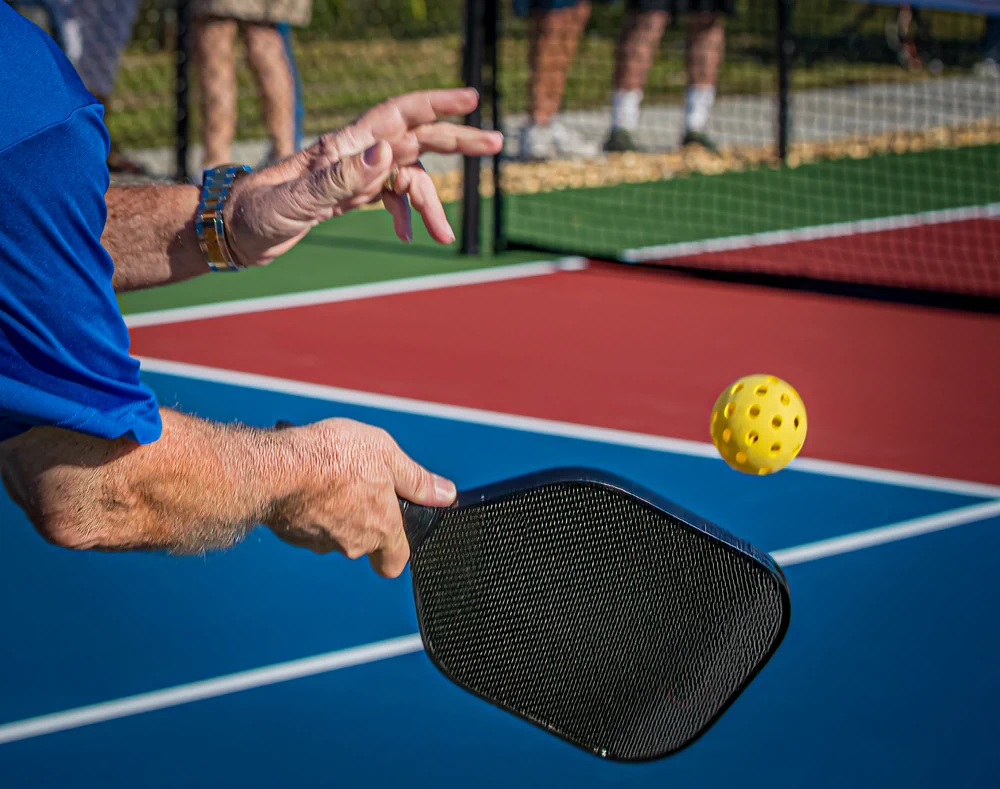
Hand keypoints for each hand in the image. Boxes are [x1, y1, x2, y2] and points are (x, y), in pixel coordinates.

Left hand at [223, 88, 502, 266]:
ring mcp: (353, 175)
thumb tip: (386, 154)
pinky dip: (406, 214)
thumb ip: (340, 178)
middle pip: (416, 139)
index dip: (437, 104)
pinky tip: (410, 237)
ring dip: (431, 204)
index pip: (399, 115)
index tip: (472, 99)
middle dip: (458, 141)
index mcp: (344, 147)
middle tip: (497, 143)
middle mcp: (354, 154)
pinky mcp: (348, 196)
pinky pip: (390, 198)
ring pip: (407, 177)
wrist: (233, 232)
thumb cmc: (257, 213)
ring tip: (445, 237)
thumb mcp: (297, 201)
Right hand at [265, 419, 456, 577]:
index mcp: (381, 528)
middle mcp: (352, 543)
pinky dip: (307, 508)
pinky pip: (306, 525)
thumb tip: (446, 494)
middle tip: (356, 483)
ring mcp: (319, 542)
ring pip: (334, 532)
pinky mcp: (292, 535)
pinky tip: (304, 482)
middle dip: (362, 516)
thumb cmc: (334, 458)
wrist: (277, 468)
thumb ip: (418, 479)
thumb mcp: (388, 455)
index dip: (398, 549)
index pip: (397, 560)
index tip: (395, 532)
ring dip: (333, 510)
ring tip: (327, 476)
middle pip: (364, 541)